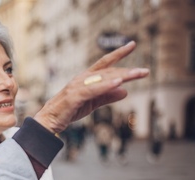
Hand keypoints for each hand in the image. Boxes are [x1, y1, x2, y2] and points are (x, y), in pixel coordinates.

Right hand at [34, 41, 148, 133]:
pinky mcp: (75, 96)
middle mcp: (82, 78)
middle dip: (127, 71)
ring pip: (103, 79)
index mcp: (86, 78)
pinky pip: (93, 90)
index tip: (132, 44)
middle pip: (108, 71)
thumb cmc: (69, 110)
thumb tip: (125, 91)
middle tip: (145, 72)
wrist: (49, 120)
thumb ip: (107, 96)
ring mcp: (78, 86)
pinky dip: (106, 86)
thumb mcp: (92, 103)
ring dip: (121, 76)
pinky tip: (118, 83)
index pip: (105, 63)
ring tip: (137, 75)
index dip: (118, 53)